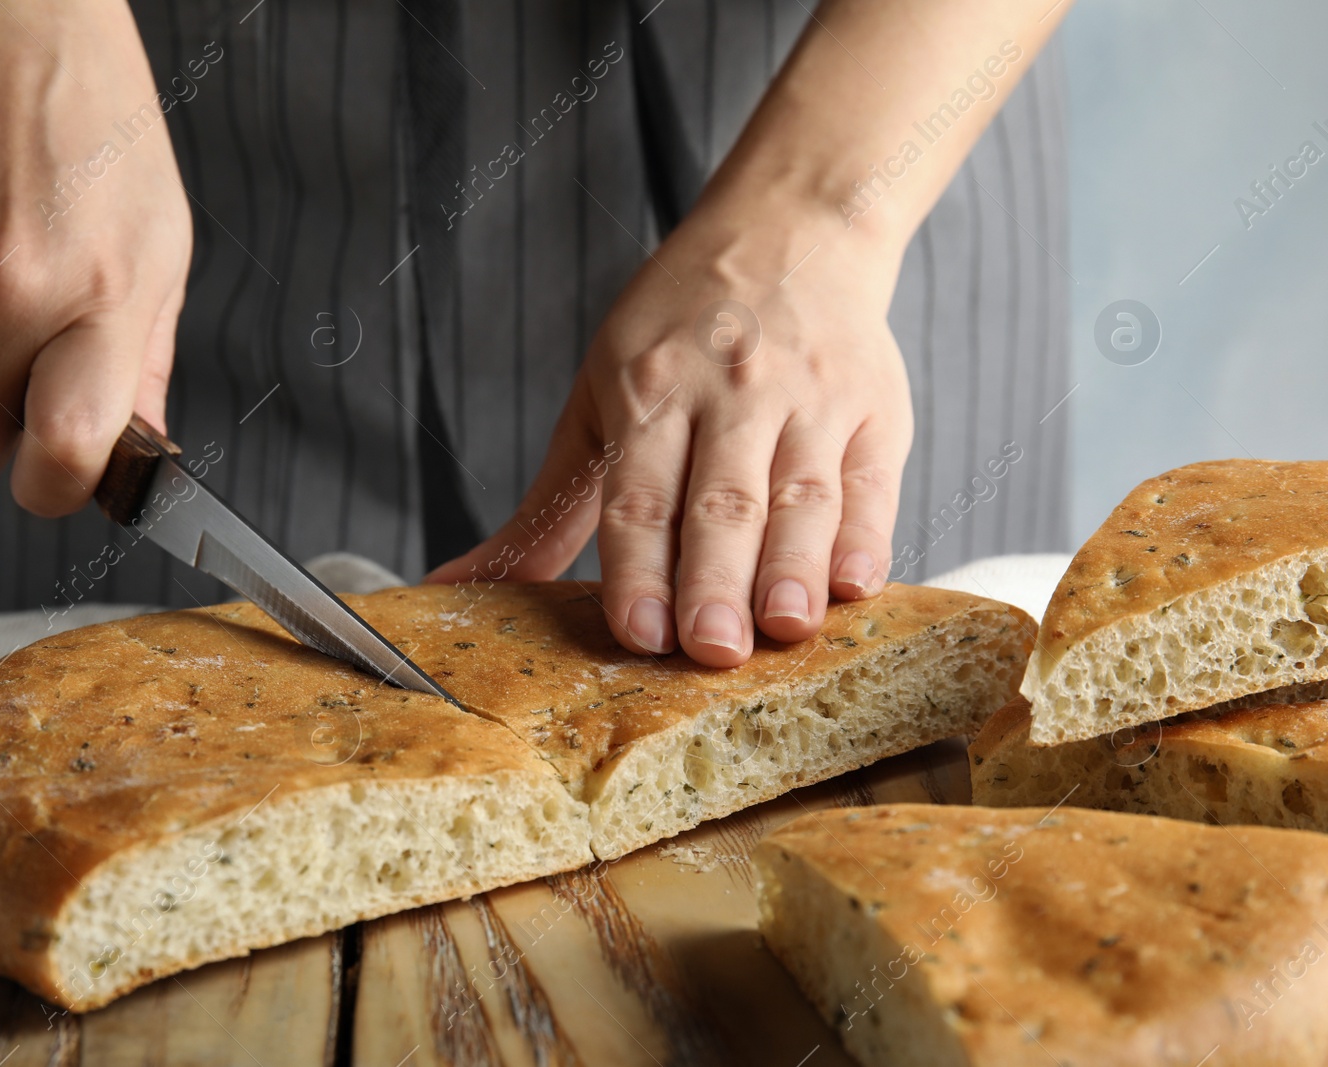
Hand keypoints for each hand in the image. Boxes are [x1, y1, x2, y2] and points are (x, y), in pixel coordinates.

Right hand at [0, 0, 189, 515]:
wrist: (17, 29)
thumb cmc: (103, 138)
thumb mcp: (163, 252)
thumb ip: (146, 364)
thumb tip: (136, 450)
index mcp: (102, 298)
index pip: (66, 450)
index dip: (57, 489)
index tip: (61, 478)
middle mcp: (9, 289)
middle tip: (21, 406)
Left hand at [428, 203, 911, 667]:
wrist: (790, 228)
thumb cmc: (678, 331)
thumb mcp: (597, 404)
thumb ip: (546, 513)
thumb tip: (457, 587)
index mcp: (647, 391)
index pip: (639, 495)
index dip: (638, 568)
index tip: (639, 633)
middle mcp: (728, 393)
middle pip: (721, 502)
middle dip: (715, 580)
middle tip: (713, 648)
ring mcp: (807, 399)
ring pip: (801, 496)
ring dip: (793, 567)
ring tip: (786, 627)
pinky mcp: (874, 408)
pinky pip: (873, 481)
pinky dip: (868, 534)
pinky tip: (856, 582)